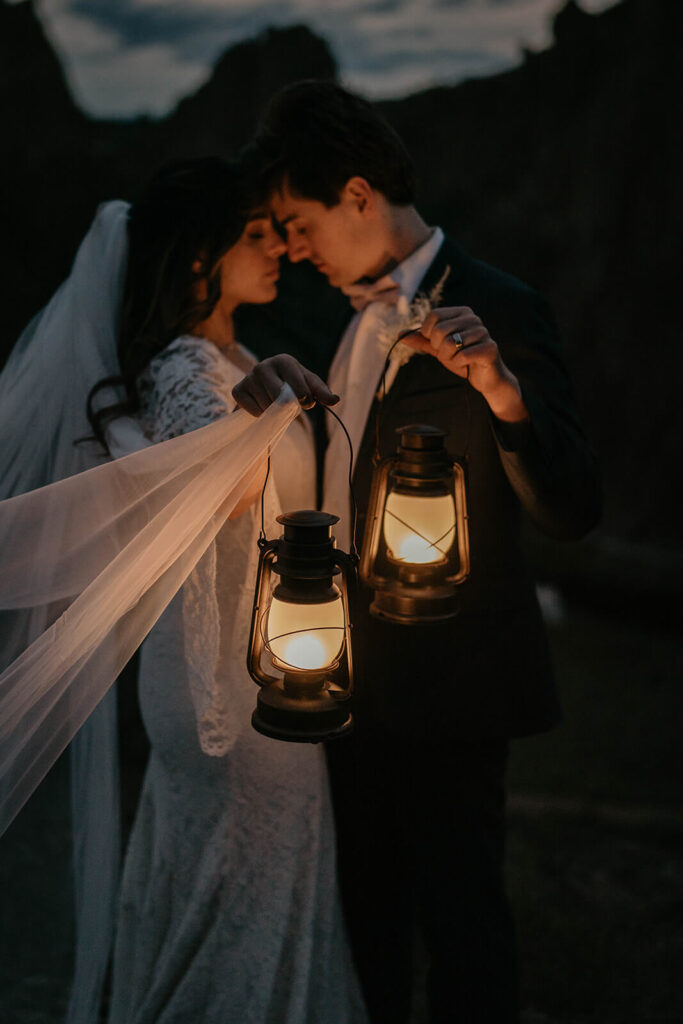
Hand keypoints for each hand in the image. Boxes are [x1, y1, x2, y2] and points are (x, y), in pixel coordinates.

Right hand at [232, 354, 339, 416]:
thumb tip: (335, 400)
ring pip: (268, 407)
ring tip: (275, 404)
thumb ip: (323, 393)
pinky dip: (261, 415)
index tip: (305, 402)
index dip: (305, 401)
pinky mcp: (237, 390)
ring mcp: (248, 377)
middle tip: (289, 405)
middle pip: (281, 399)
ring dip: (275, 412)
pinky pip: (254, 411)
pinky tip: (262, 406)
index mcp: (284, 361)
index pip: (299, 388)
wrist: (265, 390)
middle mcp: (264, 365)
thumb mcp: (310, 388)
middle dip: (288, 407)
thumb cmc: (292, 386)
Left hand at [400, 306, 528, 422]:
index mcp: (461, 312)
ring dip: (449, 358)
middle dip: (439, 349)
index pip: (433, 315)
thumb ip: (421, 340)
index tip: (437, 344)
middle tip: (450, 355)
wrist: (484, 378)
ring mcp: (483, 332)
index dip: (428, 333)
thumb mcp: (438, 348)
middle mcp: (473, 318)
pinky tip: (467, 365)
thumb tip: (399, 334)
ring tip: (459, 360)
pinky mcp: (489, 348)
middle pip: (440, 330)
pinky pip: (462, 356)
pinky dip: (459, 365)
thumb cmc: (461, 359)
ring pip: (450, 344)